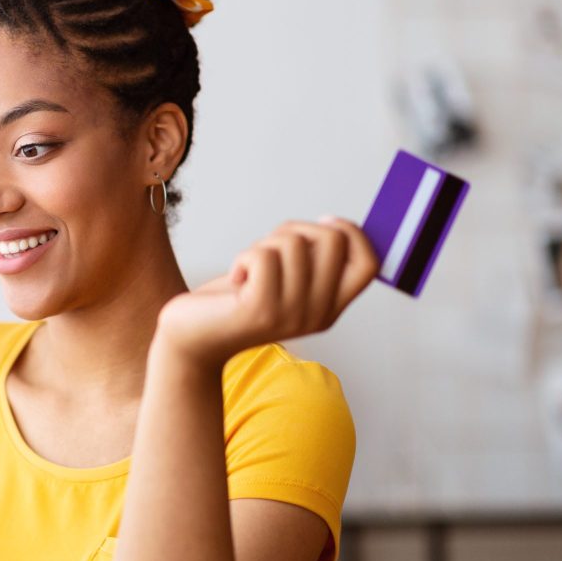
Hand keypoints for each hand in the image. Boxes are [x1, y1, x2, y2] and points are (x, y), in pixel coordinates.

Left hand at [155, 217, 379, 369]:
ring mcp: (291, 314)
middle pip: (332, 242)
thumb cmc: (234, 301)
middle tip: (267, 248)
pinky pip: (264, 256)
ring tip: (247, 270)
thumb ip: (310, 260)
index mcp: (329, 308)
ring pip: (293, 244)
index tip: (323, 221)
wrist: (192, 338)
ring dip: (262, 245)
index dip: (353, 233)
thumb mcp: (283, 281)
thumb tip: (334, 223)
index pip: (369, 265)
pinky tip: (236, 279)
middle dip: (296, 229)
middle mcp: (317, 315)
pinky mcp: (261, 310)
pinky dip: (243, 257)